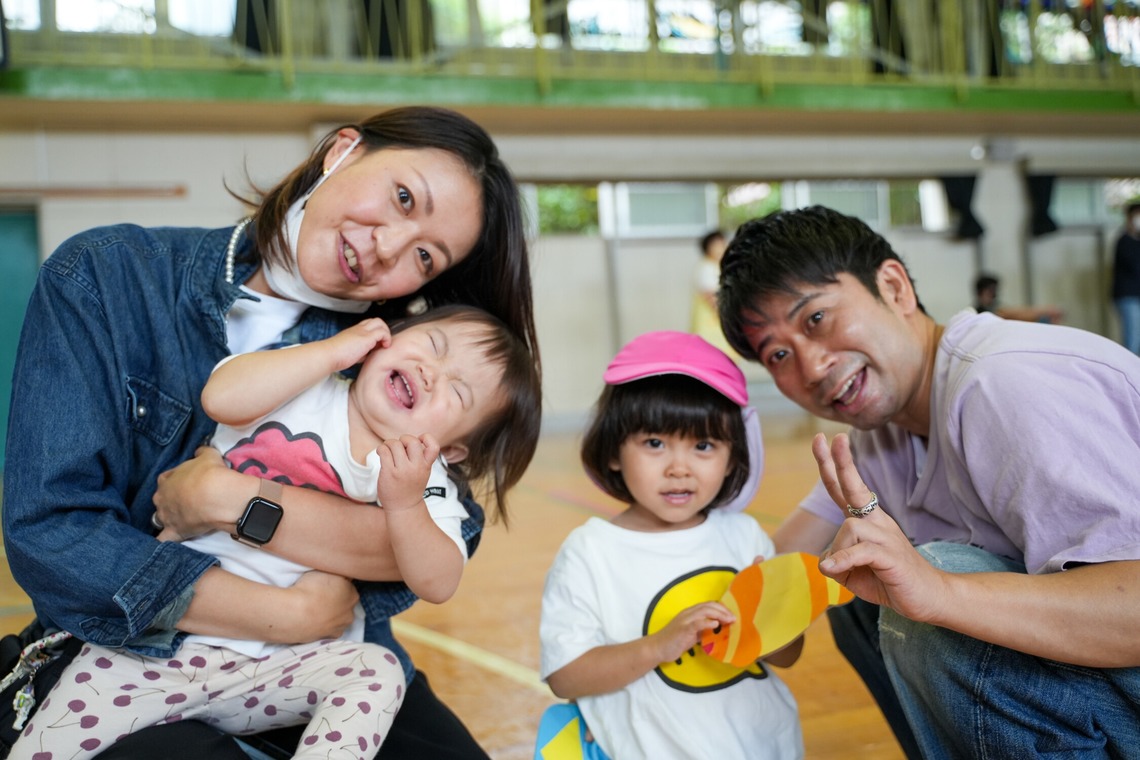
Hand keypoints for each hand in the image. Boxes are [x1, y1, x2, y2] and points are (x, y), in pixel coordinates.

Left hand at [154, 446, 245, 540]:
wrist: (218, 496)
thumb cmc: (211, 474)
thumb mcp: (208, 455)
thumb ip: (201, 452)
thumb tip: (199, 450)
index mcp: (166, 480)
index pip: (165, 479)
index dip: (175, 479)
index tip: (188, 480)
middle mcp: (162, 499)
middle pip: (160, 499)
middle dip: (170, 500)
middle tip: (187, 499)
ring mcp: (166, 517)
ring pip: (160, 519)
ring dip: (167, 519)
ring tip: (182, 519)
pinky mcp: (174, 532)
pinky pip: (163, 540)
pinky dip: (163, 542)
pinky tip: (165, 544)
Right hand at [283, 570, 359, 641]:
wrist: (294, 614)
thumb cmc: (309, 588)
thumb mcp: (325, 570)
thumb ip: (337, 570)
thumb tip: (343, 568)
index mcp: (352, 593)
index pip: (347, 586)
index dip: (336, 584)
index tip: (325, 584)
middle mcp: (351, 611)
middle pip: (345, 603)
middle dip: (336, 600)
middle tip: (319, 596)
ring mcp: (340, 626)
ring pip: (339, 618)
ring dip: (331, 614)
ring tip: (314, 610)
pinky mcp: (329, 638)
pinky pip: (330, 630)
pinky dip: (324, 626)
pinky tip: (314, 621)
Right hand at [325, 317, 390, 370]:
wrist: (328, 355)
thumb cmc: (335, 356)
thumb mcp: (349, 352)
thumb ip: (359, 352)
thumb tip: (365, 355)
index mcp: (353, 331)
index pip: (368, 325)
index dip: (375, 333)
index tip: (375, 345)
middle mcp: (358, 329)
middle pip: (376, 320)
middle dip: (383, 330)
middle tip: (381, 344)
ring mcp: (362, 331)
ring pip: (380, 322)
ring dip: (386, 333)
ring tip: (383, 345)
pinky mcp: (366, 337)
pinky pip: (383, 332)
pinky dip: (387, 339)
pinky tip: (383, 348)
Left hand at [376, 434, 438, 512]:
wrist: (404, 508)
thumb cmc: (411, 488)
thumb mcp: (423, 472)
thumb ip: (419, 457)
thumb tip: (405, 441)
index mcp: (426, 466)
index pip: (434, 446)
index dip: (427, 438)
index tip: (419, 440)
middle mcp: (416, 467)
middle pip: (412, 441)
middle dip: (404, 439)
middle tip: (399, 446)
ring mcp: (402, 470)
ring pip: (395, 444)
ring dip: (389, 443)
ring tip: (388, 450)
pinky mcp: (389, 473)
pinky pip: (384, 451)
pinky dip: (381, 448)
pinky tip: (381, 452)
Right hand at [651, 602, 734, 663]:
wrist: (657, 648)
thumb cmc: (674, 641)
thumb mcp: (692, 634)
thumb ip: (703, 630)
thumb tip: (718, 630)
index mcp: (690, 613)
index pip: (708, 605)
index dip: (722, 608)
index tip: (731, 616)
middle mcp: (688, 613)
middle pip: (709, 605)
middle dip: (723, 610)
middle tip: (733, 618)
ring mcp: (685, 620)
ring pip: (704, 611)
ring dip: (719, 615)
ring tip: (729, 620)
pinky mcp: (683, 629)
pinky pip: (697, 623)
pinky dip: (708, 622)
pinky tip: (716, 624)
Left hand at [812, 433, 945, 623]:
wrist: (929, 598)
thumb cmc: (889, 581)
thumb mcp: (853, 571)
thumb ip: (836, 561)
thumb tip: (824, 560)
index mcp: (868, 521)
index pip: (846, 488)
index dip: (832, 466)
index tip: (821, 440)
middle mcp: (878, 522)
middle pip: (855, 487)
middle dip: (841, 462)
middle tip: (830, 438)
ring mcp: (887, 536)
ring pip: (850, 526)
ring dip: (837, 550)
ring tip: (841, 570)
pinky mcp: (892, 555)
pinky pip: (861, 550)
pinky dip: (843, 559)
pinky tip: (833, 568)